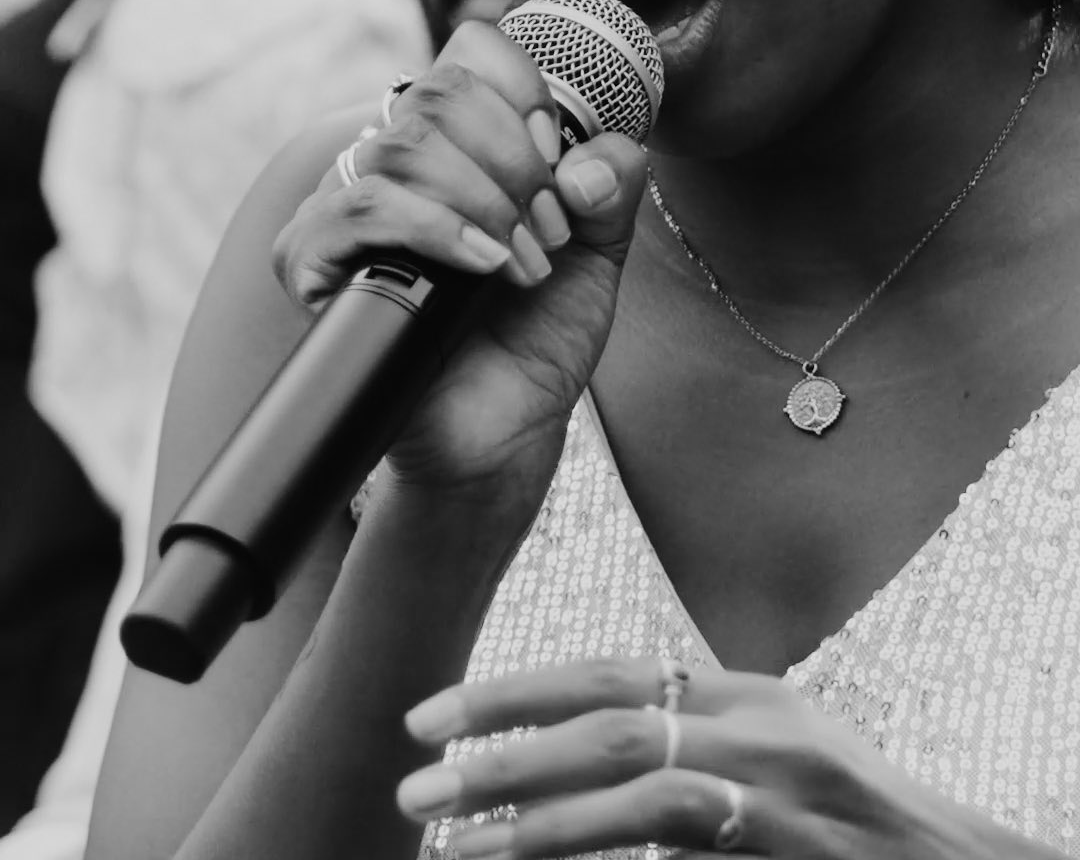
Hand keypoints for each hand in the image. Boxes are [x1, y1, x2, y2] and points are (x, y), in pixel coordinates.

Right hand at [272, 20, 646, 501]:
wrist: (502, 433)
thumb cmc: (535, 333)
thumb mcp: (597, 251)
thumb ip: (612, 187)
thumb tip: (590, 162)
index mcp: (457, 138)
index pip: (471, 53)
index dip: (525, 92)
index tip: (559, 157)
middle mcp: (393, 157)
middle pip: (440, 92)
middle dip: (516, 160)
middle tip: (549, 229)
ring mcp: (346, 205)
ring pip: (404, 145)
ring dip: (485, 202)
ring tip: (522, 262)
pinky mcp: (312, 260)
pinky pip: (360, 207)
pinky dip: (436, 229)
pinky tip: (482, 265)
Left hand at [396, 657, 1039, 857]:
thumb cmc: (847, 817)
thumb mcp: (769, 748)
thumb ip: (687, 729)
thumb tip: (577, 740)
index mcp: (740, 691)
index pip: (606, 673)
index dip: (512, 691)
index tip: (432, 715)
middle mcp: (758, 727)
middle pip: (610, 722)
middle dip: (503, 747)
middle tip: (418, 777)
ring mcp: (779, 792)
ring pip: (641, 790)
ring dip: (541, 817)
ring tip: (460, 841)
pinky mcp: (786, 851)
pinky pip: (681, 853)